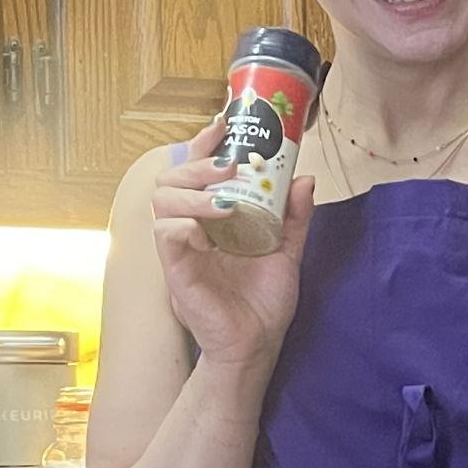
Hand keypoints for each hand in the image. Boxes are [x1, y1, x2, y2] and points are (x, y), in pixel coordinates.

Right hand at [150, 115, 314, 368]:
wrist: (256, 344)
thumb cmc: (264, 302)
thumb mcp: (286, 252)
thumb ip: (293, 217)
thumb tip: (304, 179)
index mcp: (214, 219)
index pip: (196, 172)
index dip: (203, 144)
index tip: (222, 123)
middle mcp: (192, 229)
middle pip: (172, 178)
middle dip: (197, 164)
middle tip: (228, 165)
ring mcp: (181, 249)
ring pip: (163, 201)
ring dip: (193, 193)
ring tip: (223, 202)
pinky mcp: (176, 271)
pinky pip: (165, 236)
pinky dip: (183, 226)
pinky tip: (206, 231)